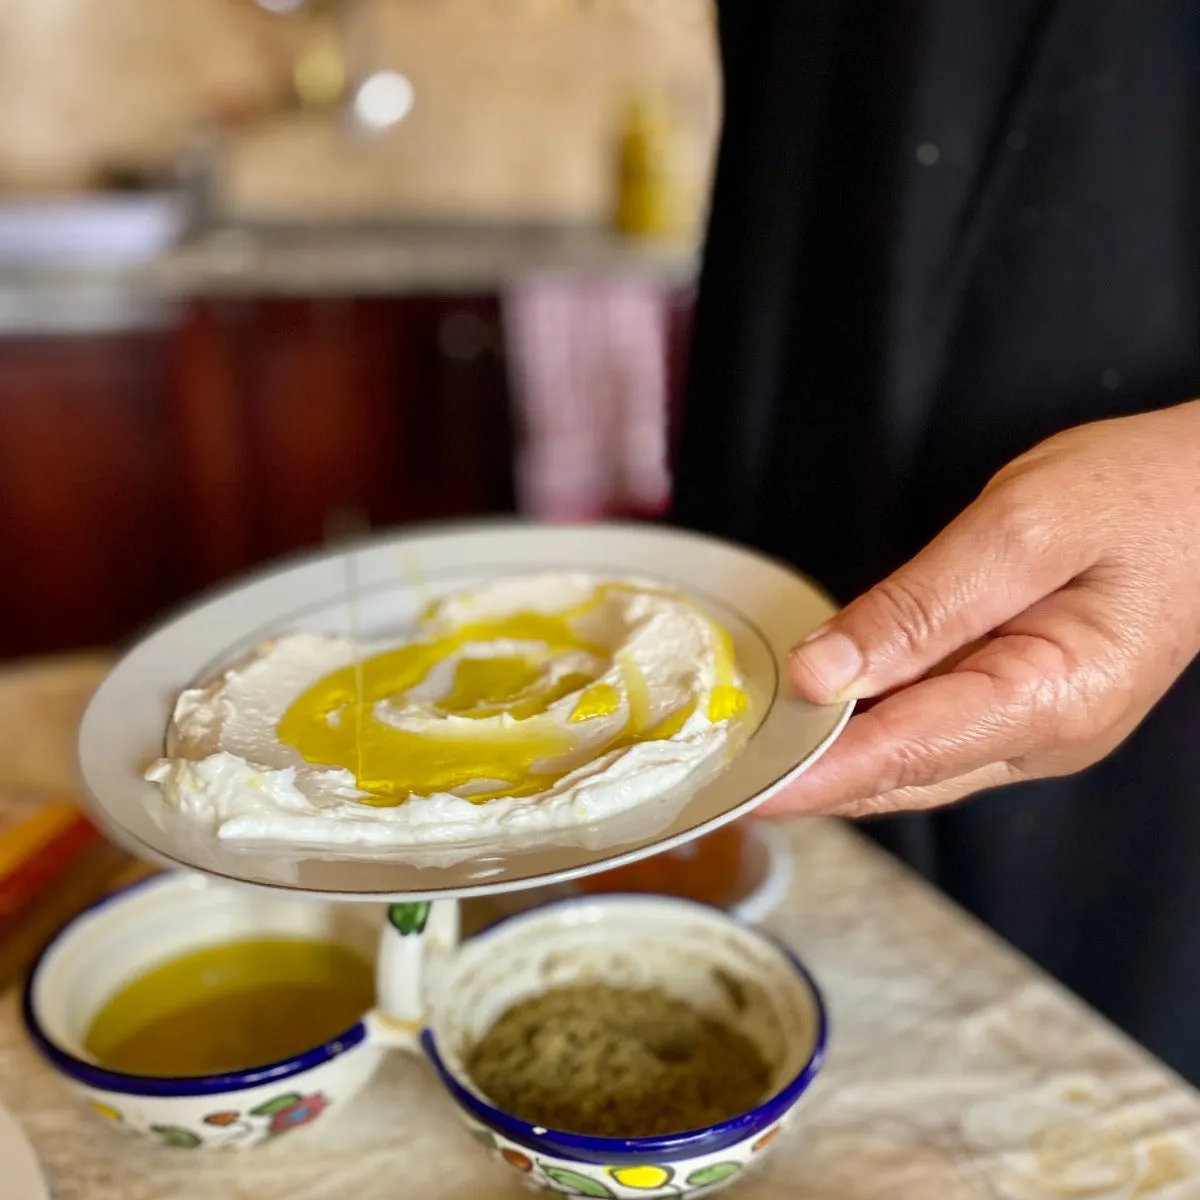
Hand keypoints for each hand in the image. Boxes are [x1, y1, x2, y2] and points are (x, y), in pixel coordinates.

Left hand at [764, 400, 1199, 818]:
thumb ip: (921, 606)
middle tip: (716, 770)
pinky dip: (867, 736)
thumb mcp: (1022, 528)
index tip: (741, 788)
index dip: (814, 773)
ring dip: (831, 762)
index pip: (905, 753)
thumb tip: (823, 671)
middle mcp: (1043, 737)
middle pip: (900, 776)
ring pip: (910, 768)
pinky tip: (817, 718)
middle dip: (808, 778)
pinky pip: (928, 739)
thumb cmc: (1139, 497)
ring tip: (747, 749)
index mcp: (1051, 696)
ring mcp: (1034, 732)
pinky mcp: (1022, 711)